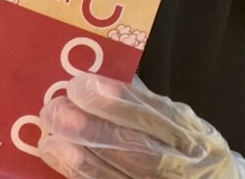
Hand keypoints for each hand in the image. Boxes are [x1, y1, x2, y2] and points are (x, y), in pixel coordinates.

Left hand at [36, 73, 244, 178]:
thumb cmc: (194, 147)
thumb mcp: (184, 119)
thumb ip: (148, 102)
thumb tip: (103, 76)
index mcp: (189, 133)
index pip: (148, 114)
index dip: (111, 100)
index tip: (78, 84)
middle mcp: (180, 163)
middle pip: (132, 147)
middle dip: (89, 129)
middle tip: (55, 110)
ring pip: (117, 176)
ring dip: (79, 158)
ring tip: (50, 140)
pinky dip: (83, 176)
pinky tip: (61, 161)